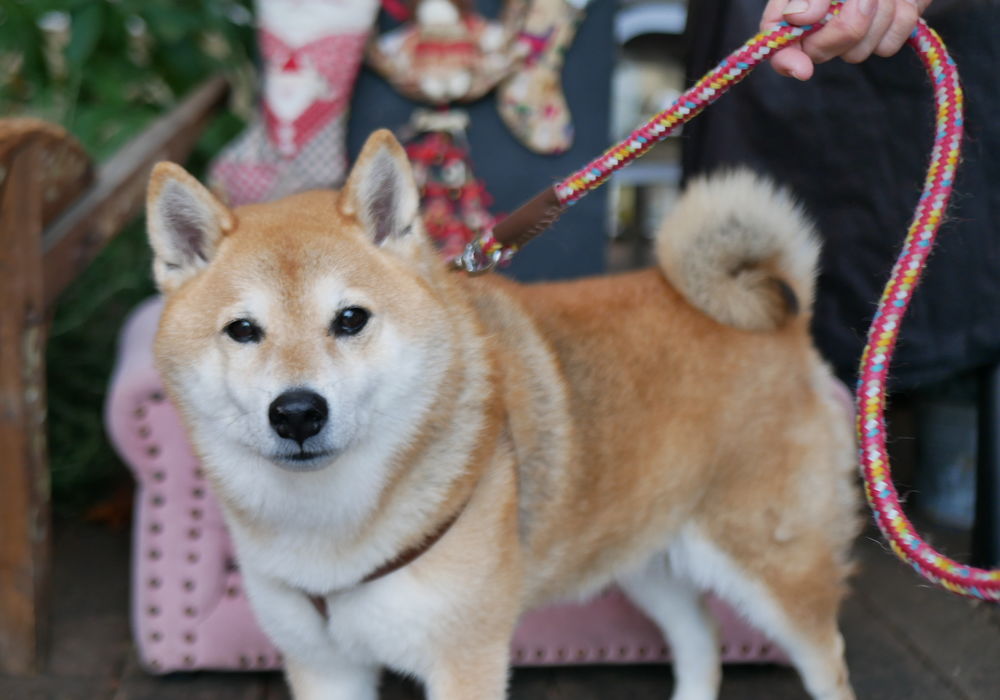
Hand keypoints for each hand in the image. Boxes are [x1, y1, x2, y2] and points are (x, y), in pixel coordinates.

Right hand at [761, 0, 932, 79]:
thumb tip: (802, 17)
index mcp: (795, 10)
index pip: (779, 45)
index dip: (786, 60)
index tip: (803, 69)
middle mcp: (818, 28)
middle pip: (819, 52)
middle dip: (845, 27)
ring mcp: (850, 36)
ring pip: (856, 54)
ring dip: (877, 17)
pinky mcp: (880, 38)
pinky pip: (886, 46)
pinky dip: (898, 21)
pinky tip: (898, 0)